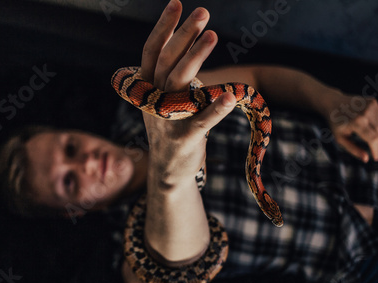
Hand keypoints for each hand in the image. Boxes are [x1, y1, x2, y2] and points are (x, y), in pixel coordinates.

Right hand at [140, 0, 235, 184]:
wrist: (168, 170)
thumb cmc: (170, 128)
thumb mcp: (162, 101)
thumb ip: (167, 76)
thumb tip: (184, 44)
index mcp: (147, 90)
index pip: (151, 52)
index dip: (163, 28)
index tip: (176, 4)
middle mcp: (153, 102)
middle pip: (166, 62)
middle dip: (184, 35)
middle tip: (203, 13)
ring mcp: (167, 121)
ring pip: (179, 83)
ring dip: (195, 57)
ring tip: (213, 35)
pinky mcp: (185, 139)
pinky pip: (201, 120)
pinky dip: (215, 108)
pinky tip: (230, 94)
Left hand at [329, 96, 377, 162]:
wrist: (332, 102)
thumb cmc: (335, 122)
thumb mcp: (339, 138)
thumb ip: (353, 149)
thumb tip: (366, 159)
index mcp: (357, 122)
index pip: (373, 139)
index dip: (376, 150)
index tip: (376, 157)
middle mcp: (365, 113)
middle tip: (375, 150)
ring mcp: (370, 105)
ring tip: (370, 139)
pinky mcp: (373, 101)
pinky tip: (369, 127)